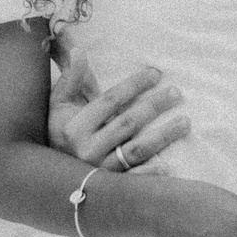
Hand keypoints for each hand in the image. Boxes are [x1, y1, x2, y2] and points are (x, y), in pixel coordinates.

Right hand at [48, 30, 189, 171]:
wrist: (50, 176)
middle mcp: (86, 150)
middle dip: (154, 106)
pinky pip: (134, 179)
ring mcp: (100, 170)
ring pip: (136, 150)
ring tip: (185, 122)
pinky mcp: (110, 186)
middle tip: (176, 93)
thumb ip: (71, 78)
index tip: (156, 73)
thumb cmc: (60, 130)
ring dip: (163, 136)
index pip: (110, 100)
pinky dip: (150, 173)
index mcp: (74, 127)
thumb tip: (78, 49)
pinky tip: (168, 164)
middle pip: (127, 123)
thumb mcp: (59, 104)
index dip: (134, 84)